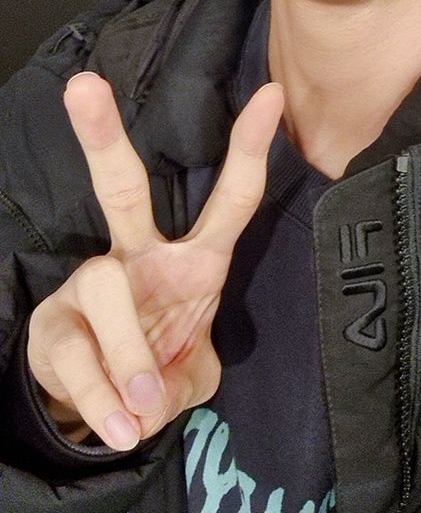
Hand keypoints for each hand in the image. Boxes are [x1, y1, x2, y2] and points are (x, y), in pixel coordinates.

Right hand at [27, 71, 283, 450]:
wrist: (109, 406)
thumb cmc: (164, 367)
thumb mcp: (196, 375)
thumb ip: (185, 382)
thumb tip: (146, 400)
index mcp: (196, 260)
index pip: (231, 200)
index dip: (251, 150)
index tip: (272, 96)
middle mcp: (141, 257)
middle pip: (120, 190)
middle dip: (103, 138)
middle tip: (83, 85)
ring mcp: (92, 285)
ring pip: (104, 290)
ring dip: (128, 354)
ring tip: (143, 409)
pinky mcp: (55, 324)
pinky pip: (78, 354)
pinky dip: (103, 398)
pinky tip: (122, 426)